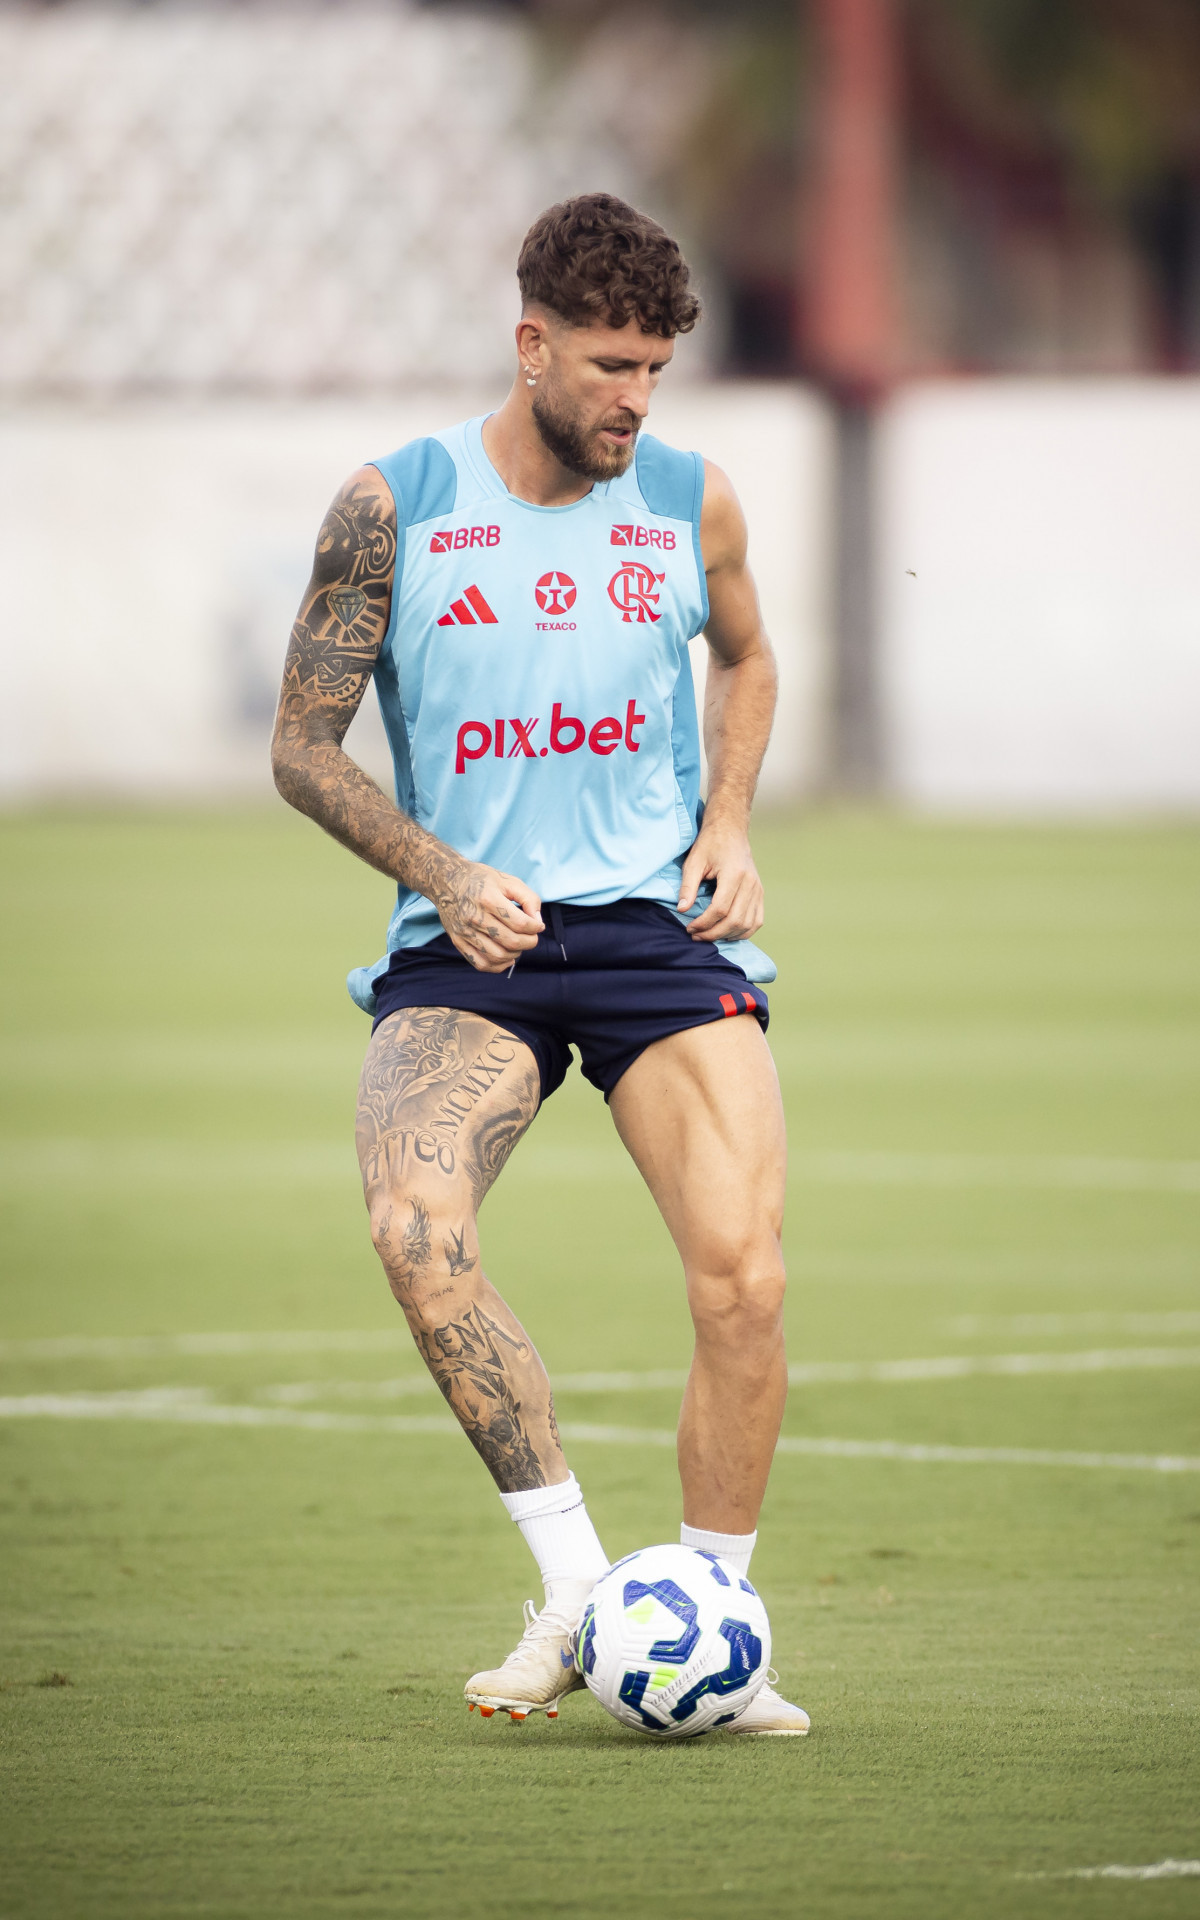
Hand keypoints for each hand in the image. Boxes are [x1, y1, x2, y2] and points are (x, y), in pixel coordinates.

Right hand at [437, 861, 543, 972]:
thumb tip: (537, 921)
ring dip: (515, 954)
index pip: (521, 923)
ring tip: (518, 945)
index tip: (538, 925)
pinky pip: (480, 963)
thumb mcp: (507, 880)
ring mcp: (465, 932)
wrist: (446, 881)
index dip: (536, 927)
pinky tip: (505, 957)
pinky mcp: (458, 941)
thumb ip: (528, 898)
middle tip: (532, 937)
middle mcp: (475, 917)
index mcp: (489, 899)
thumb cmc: (480, 879)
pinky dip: (497, 966)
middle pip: (511, 942)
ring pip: (497, 956)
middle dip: (529, 942)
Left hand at [677, 818, 763, 943]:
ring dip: (727, 935)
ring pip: (747, 924)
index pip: (720, 909)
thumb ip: (688, 886)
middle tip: (696, 935)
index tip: (689, 928)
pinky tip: (726, 933)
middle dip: (713, 933)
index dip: (704, 923)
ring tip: (709, 935)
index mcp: (735, 874)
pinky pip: (756, 921)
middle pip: (735, 920)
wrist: (730, 830)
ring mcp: (758, 889)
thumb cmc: (710, 844)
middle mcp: (751, 884)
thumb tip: (682, 910)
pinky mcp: (760, 893)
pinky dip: (743, 932)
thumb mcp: (694, 861)